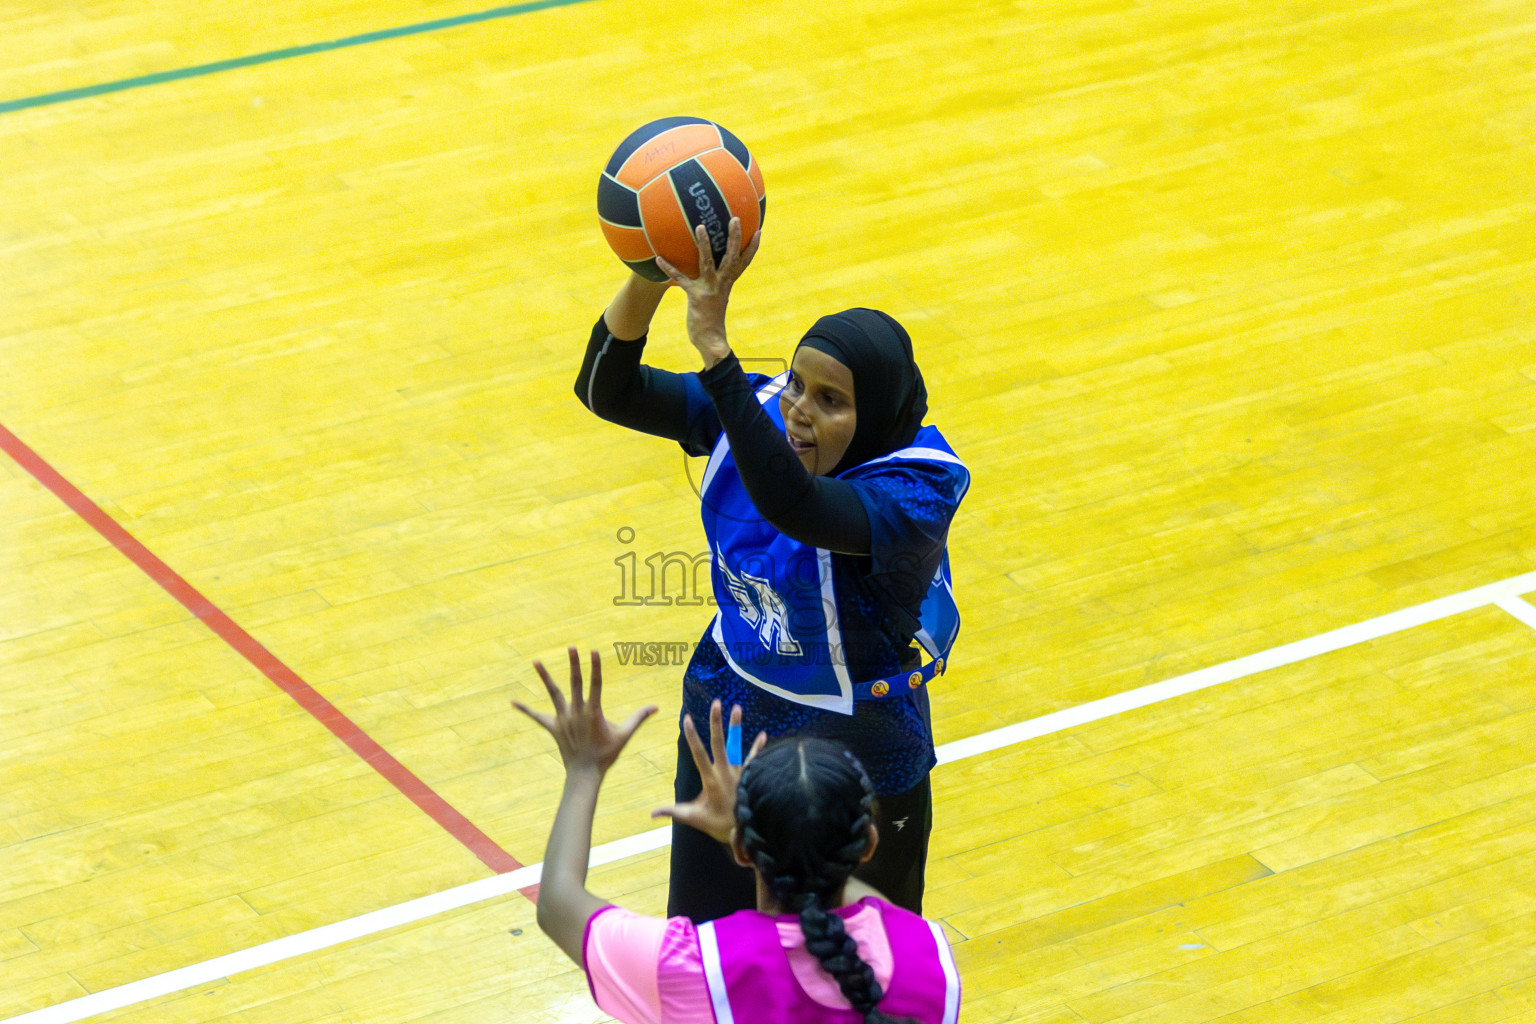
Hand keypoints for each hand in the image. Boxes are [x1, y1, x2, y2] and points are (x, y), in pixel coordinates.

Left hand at [514, 647, 656, 775]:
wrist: (585, 774)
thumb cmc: (607, 754)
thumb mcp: (625, 735)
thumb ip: (639, 718)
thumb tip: (656, 707)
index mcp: (593, 711)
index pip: (595, 683)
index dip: (595, 667)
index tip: (594, 651)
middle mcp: (576, 712)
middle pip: (574, 683)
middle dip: (574, 663)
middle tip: (571, 647)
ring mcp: (562, 719)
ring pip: (553, 694)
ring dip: (545, 677)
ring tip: (536, 662)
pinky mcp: (553, 728)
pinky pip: (537, 717)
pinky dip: (525, 710)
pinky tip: (512, 702)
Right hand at [652, 700, 766, 842]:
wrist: (747, 831)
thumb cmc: (720, 825)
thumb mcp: (695, 819)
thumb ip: (674, 812)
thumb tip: (652, 813)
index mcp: (711, 779)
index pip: (699, 754)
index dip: (693, 736)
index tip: (688, 719)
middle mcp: (726, 771)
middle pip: (720, 742)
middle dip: (716, 722)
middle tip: (716, 703)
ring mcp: (740, 772)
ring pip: (738, 744)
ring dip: (736, 726)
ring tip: (737, 707)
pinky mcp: (751, 775)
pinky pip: (755, 758)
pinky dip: (759, 747)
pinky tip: (763, 734)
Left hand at [654, 218, 761, 368]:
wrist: (710, 341)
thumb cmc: (713, 321)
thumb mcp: (720, 300)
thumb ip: (720, 287)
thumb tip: (722, 283)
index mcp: (729, 283)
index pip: (744, 262)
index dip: (752, 247)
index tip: (758, 230)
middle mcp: (722, 283)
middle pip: (731, 257)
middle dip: (735, 238)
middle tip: (735, 218)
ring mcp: (709, 289)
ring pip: (708, 262)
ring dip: (704, 244)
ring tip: (700, 226)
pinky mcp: (695, 296)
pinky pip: (681, 279)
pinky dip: (670, 269)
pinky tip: (659, 259)